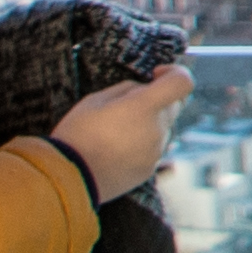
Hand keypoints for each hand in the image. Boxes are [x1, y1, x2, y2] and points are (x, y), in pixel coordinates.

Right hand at [49, 68, 191, 197]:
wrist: (69, 179)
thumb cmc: (77, 134)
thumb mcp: (95, 100)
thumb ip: (126, 89)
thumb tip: (144, 89)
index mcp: (145, 107)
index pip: (182, 82)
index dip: (174, 73)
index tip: (155, 74)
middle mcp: (157, 129)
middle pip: (174, 105)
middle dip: (157, 99)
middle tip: (126, 106)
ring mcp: (156, 151)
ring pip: (163, 127)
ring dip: (149, 123)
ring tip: (115, 131)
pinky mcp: (150, 169)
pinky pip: (154, 148)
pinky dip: (143, 143)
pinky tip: (116, 148)